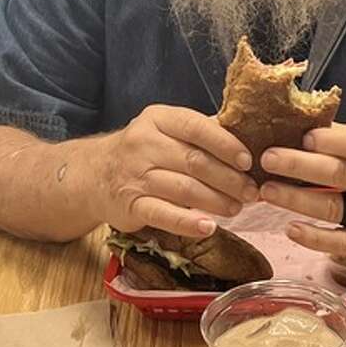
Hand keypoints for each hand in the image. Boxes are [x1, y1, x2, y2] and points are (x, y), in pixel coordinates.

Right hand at [97, 104, 258, 238]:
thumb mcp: (164, 129)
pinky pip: (163, 215)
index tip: (247, 160)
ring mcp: (135, 176)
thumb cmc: (143, 150)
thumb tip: (246, 134)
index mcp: (158, 119)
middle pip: (194, 161)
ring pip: (184, 189)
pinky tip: (208, 227)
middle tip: (251, 191)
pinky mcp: (130, 206)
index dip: (226, 144)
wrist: (94, 174)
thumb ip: (199, 131)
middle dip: (228, 179)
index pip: (196, 127)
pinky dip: (188, 223)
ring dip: (216, 201)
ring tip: (237, 208)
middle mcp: (144, 144)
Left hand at [257, 123, 345, 256]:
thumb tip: (304, 123)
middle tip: (267, 158)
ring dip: (296, 200)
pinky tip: (290, 228)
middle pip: (340, 175)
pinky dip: (314, 238)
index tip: (304, 135)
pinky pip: (341, 244)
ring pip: (333, 208)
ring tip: (266, 190)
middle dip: (300, 166)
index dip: (334, 141)